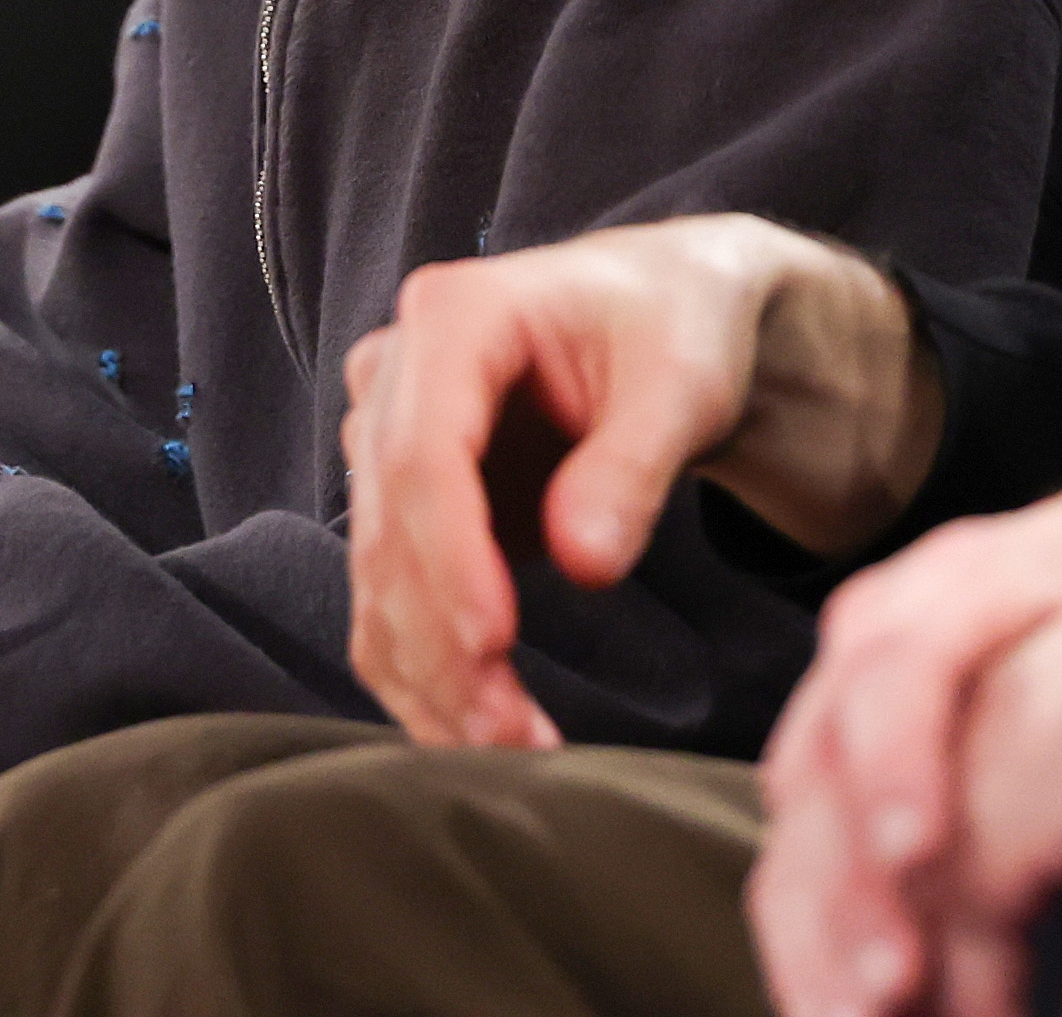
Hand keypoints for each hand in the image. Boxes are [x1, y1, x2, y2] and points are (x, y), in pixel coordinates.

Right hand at [342, 217, 942, 748]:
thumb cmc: (679, 327)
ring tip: (516, 747)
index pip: (423, 450)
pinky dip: (425, 672)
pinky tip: (482, 731)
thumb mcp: (683, 383)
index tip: (497, 643)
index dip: (449, 555)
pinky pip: (390, 600)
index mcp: (455, 314)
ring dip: (431, 673)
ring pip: (378, 578)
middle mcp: (397, 372)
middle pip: (390, 526)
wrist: (671, 316)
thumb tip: (584, 564)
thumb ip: (633, 466)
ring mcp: (389, 439)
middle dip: (444, 640)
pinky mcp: (405, 504)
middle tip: (515, 737)